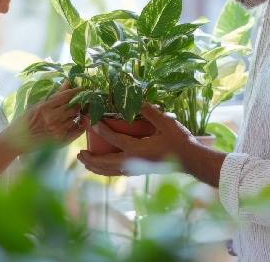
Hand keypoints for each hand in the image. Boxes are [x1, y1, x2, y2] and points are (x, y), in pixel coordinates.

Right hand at [5, 81, 83, 152]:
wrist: (17, 140)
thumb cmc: (25, 120)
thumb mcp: (37, 105)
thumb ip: (54, 95)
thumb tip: (68, 82)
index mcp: (44, 107)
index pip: (66, 96)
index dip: (76, 91)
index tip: (82, 89)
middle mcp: (51, 118)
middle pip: (74, 107)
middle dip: (78, 103)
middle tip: (77, 102)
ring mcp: (56, 130)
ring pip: (75, 118)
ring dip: (75, 114)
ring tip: (71, 113)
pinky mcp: (59, 140)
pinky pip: (76, 130)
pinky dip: (78, 126)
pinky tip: (76, 123)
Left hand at [77, 102, 195, 175]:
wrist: (191, 160)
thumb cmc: (180, 141)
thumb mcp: (165, 123)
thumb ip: (149, 111)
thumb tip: (136, 98)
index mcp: (138, 150)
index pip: (113, 140)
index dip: (101, 130)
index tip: (91, 122)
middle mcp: (134, 162)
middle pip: (106, 164)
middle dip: (90, 160)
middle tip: (78, 153)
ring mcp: (137, 168)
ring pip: (111, 171)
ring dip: (97, 168)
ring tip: (86, 163)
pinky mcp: (141, 170)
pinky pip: (119, 172)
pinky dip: (108, 170)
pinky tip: (106, 166)